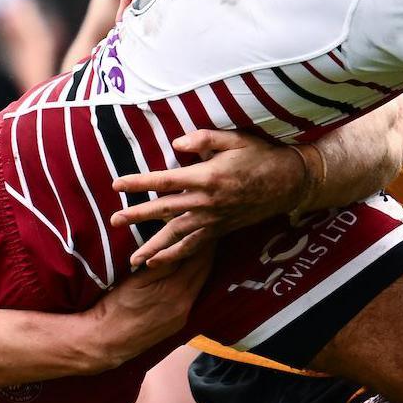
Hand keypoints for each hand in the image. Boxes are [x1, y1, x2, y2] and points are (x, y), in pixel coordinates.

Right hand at [83, 241, 213, 366]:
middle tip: (205, 229)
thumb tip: (180, 244)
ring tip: (199, 245)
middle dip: (206, 249)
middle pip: (204, 271)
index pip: (198, 259)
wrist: (106, 342)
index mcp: (176, 290)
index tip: (203, 223)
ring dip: (200, 264)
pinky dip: (193, 279)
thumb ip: (161, 264)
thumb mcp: (136, 280)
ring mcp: (183, 315)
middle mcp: (185, 304)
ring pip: (200, 283)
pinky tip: (188, 270)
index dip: (202, 239)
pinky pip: (192, 295)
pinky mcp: (178, 323)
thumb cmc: (115, 307)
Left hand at [111, 130, 305, 268]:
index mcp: (206, 177)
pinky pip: (194, 246)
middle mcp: (207, 202)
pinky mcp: (220, 229)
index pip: (164, 180)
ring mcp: (214, 219)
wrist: (288, 183)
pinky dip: (175, 256)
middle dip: (137, 216)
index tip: (117, 185)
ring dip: (153, 248)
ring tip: (132, 260)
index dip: (139, 183)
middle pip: (165, 211)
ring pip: (177, 236)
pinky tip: (157, 263)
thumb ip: (203, 139)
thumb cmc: (260, 156)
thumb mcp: (234, 139)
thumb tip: (176, 144)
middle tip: (114, 221)